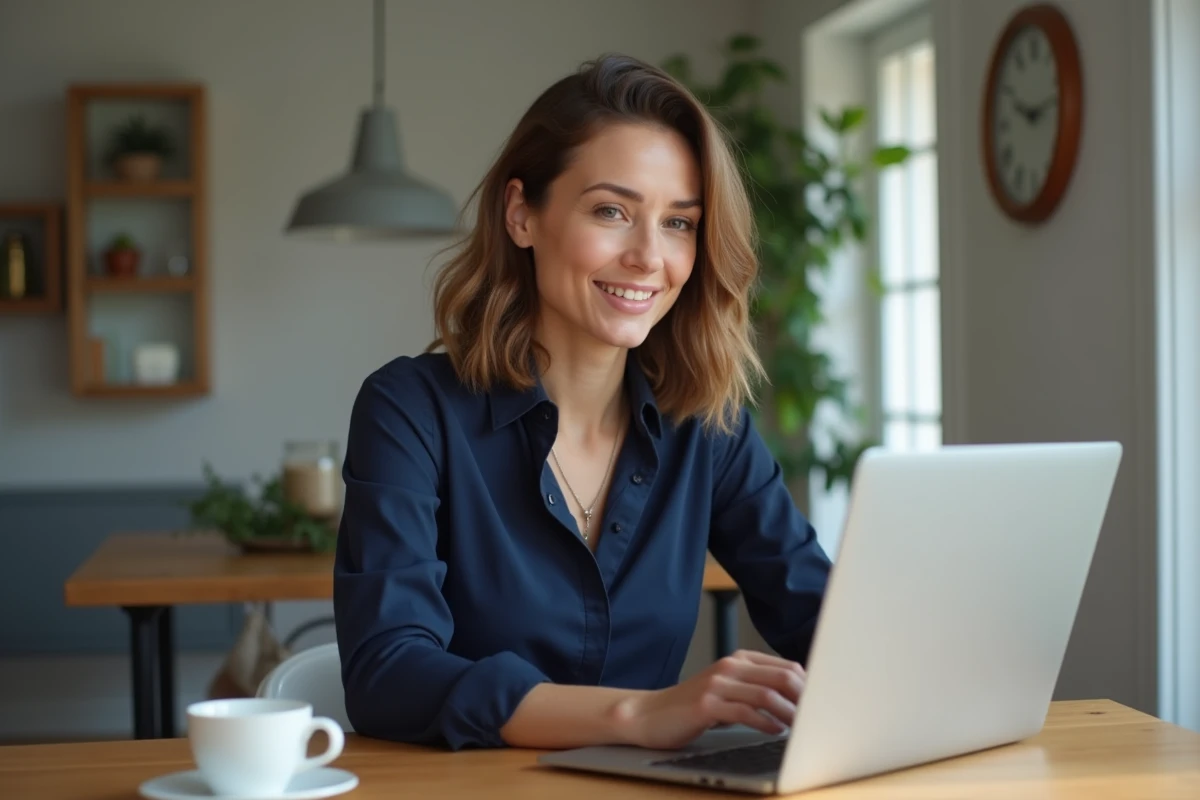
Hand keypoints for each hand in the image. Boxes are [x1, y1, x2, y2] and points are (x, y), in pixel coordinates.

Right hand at [615, 650, 804, 749]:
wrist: (649, 714)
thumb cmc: (693, 707)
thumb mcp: (728, 692)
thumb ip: (756, 690)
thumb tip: (799, 701)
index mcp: (739, 660)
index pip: (786, 667)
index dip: (810, 687)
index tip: (824, 705)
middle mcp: (730, 667)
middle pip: (781, 677)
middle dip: (805, 698)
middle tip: (819, 717)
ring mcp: (717, 684)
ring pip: (767, 694)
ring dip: (790, 713)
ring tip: (801, 727)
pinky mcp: (706, 704)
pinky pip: (745, 712)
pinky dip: (765, 722)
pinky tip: (776, 731)